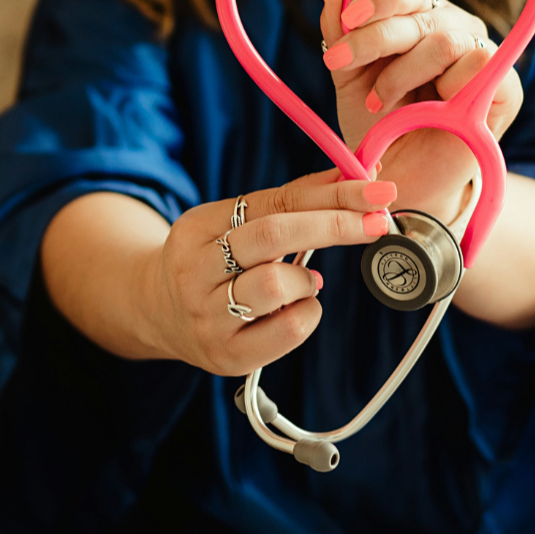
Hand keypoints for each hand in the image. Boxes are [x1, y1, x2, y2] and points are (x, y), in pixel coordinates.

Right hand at [145, 170, 397, 375]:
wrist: (157, 314)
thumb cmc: (215, 261)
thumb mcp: (236, 223)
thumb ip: (291, 202)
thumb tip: (356, 177)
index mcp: (197, 227)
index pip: (273, 202)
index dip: (331, 194)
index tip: (376, 190)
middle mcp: (194, 271)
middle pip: (272, 235)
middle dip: (334, 225)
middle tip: (377, 221)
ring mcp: (207, 317)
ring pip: (275, 285)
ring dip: (307, 279)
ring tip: (305, 281)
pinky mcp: (227, 356)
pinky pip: (287, 331)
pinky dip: (308, 313)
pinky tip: (297, 308)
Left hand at [318, 0, 523, 220]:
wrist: (402, 181)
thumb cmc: (379, 126)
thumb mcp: (348, 76)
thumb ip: (339, 27)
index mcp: (419, 17)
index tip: (345, 22)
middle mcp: (453, 27)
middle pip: (419, 10)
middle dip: (373, 38)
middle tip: (340, 64)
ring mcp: (482, 53)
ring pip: (444, 39)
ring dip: (402, 73)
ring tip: (379, 103)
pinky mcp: (506, 86)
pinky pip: (480, 64)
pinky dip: (445, 88)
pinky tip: (427, 111)